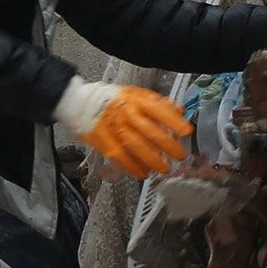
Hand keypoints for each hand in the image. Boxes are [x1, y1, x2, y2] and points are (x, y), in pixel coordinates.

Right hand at [60, 79, 192, 180]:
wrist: (80, 102)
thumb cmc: (112, 99)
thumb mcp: (135, 93)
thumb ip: (157, 102)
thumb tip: (180, 111)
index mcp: (135, 100)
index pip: (158, 110)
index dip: (174, 122)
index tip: (187, 132)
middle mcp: (125, 113)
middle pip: (150, 132)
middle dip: (168, 146)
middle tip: (179, 156)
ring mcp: (113, 128)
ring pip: (136, 147)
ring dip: (153, 160)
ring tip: (164, 169)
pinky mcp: (102, 141)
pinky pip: (120, 157)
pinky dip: (132, 167)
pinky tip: (142, 174)